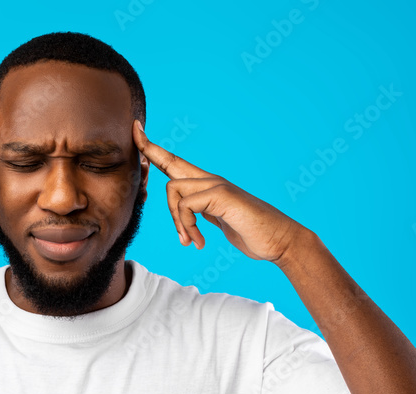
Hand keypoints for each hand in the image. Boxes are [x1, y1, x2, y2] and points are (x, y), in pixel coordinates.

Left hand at [132, 119, 305, 263]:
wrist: (280, 240)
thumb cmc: (251, 232)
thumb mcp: (219, 221)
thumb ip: (201, 213)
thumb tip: (185, 213)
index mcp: (208, 185)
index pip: (176, 163)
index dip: (155, 148)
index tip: (137, 129)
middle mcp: (211, 180)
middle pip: (171, 163)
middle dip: (149, 149)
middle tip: (135, 129)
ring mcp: (217, 186)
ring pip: (174, 190)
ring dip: (176, 220)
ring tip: (189, 240)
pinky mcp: (222, 196)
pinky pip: (186, 205)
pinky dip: (187, 226)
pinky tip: (198, 242)